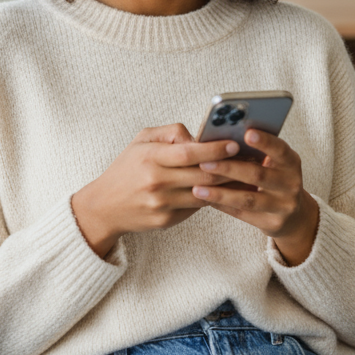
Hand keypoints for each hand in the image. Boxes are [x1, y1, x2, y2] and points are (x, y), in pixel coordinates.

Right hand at [71, 124, 240, 257]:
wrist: (105, 207)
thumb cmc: (126, 169)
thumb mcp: (141, 141)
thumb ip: (170, 133)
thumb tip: (198, 137)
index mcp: (150, 158)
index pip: (189, 153)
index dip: (214, 149)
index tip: (234, 144)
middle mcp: (156, 182)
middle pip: (203, 176)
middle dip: (229, 168)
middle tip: (249, 160)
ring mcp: (162, 204)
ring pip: (204, 194)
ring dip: (226, 186)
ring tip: (243, 175)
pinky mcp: (166, 221)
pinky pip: (196, 208)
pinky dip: (211, 199)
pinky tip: (224, 191)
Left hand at [192, 128, 318, 264]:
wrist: (293, 215)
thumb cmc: (273, 179)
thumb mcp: (272, 163)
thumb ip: (252, 151)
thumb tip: (218, 138)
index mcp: (291, 162)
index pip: (279, 149)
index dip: (265, 141)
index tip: (246, 133)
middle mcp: (291, 183)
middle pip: (257, 174)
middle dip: (228, 168)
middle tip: (204, 162)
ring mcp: (284, 206)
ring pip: (248, 199)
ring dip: (220, 193)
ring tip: (197, 188)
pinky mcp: (273, 223)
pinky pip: (243, 214)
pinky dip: (222, 206)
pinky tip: (206, 199)